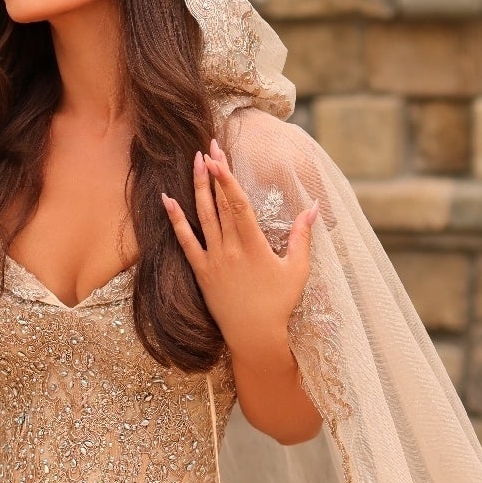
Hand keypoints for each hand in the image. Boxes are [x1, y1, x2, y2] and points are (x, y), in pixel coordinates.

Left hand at [162, 138, 318, 362]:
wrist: (254, 336)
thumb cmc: (279, 304)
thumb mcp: (297, 269)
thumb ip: (303, 236)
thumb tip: (313, 206)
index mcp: (254, 246)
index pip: (238, 205)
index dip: (227, 179)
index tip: (219, 157)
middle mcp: (230, 249)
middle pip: (219, 204)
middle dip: (213, 173)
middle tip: (208, 147)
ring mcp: (213, 260)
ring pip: (202, 217)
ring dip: (197, 188)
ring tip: (194, 162)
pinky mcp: (201, 271)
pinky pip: (185, 242)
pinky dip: (176, 220)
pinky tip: (168, 200)